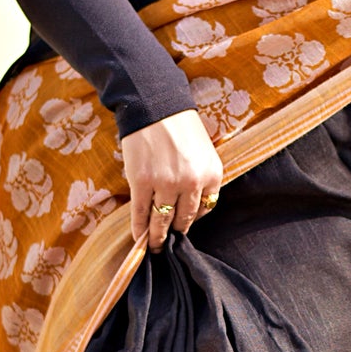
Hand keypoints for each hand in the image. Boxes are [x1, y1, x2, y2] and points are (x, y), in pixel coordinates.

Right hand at [120, 108, 222, 251]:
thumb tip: (192, 208)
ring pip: (162, 220)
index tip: (184, 226)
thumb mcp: (204, 152)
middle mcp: (191, 182)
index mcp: (212, 174)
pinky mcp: (142, 182)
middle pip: (184, 219)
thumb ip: (202, 178)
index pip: (205, 209)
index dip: (193, 219)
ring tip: (154, 246)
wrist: (154, 105)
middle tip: (168, 244)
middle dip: (176, 233)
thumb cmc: (180, 127)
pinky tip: (138, 237)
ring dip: (157, 237)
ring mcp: (166, 183)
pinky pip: (141, 213)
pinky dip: (139, 228)